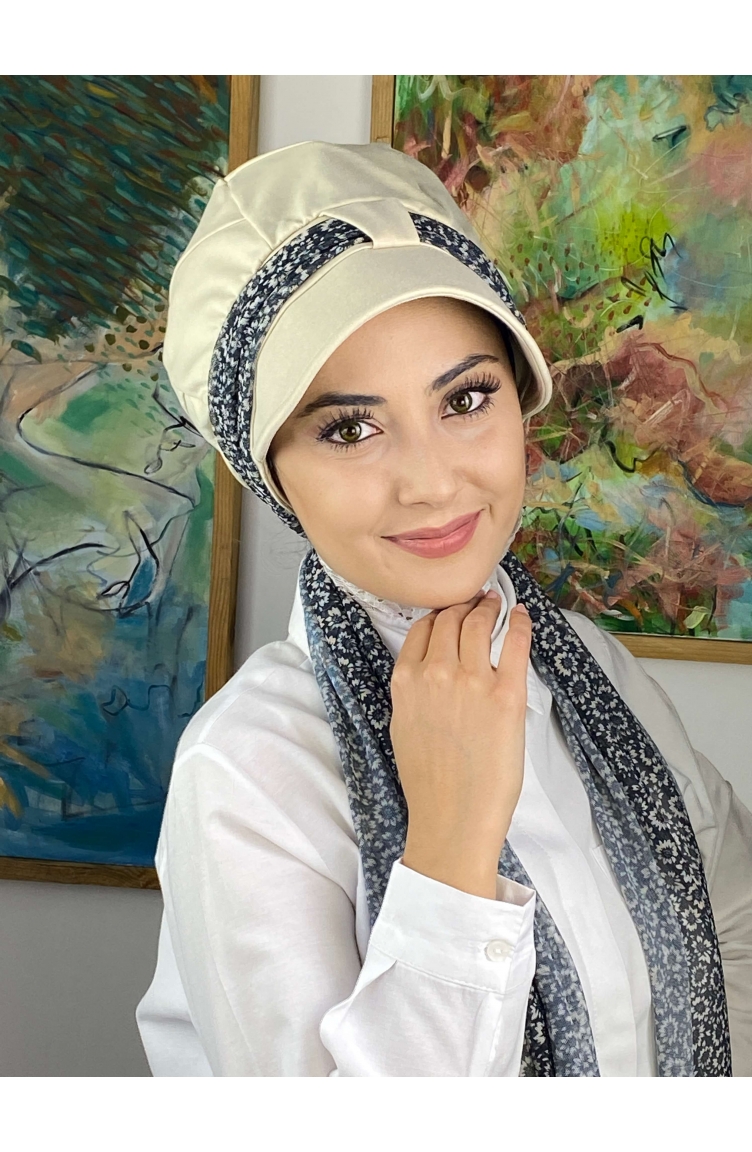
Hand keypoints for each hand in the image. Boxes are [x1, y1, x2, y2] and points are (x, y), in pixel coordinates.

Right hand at [390, 590, 531, 897]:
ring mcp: (473, 680)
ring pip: (480, 623)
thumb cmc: (428, 781)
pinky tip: (522, 617)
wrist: (453, 817)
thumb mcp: (403, 725)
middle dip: (465, 606)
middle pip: (451, 619)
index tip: (451, 611)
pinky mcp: (507, 694)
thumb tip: (430, 668)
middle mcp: (437, 672)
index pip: (423, 628)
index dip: (439, 614)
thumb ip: (413, 690)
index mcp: (406, 680)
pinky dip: (520, 623)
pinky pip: (515, 643)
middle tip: (478, 602)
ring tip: (497, 606)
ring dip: (489, 608)